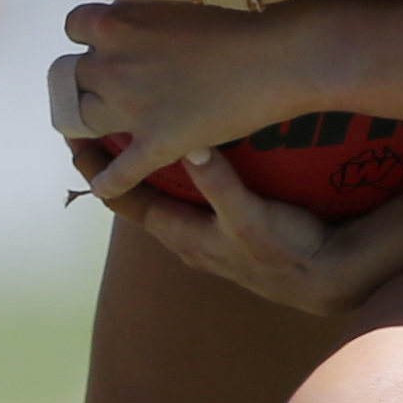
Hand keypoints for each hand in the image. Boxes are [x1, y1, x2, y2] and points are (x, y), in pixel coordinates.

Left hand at [52, 0, 317, 203]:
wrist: (275, 58)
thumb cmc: (234, 21)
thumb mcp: (174, 2)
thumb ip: (142, 14)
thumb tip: (124, 18)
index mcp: (115, 23)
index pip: (73, 27)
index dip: (90, 35)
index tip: (108, 40)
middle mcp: (111, 65)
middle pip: (75, 74)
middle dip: (92, 75)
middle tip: (120, 78)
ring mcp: (130, 109)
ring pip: (84, 118)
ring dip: (94, 117)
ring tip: (109, 118)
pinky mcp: (155, 144)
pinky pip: (117, 173)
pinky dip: (108, 181)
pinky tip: (104, 185)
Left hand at [89, 150, 377, 315]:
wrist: (330, 276)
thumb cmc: (286, 250)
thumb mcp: (249, 216)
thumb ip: (218, 184)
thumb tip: (185, 145)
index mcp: (182, 235)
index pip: (125, 200)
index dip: (97, 171)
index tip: (73, 140)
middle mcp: (188, 237)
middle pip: (138, 195)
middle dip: (115, 164)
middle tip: (95, 126)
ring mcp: (208, 233)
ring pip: (164, 195)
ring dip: (146, 167)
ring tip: (131, 130)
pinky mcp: (230, 226)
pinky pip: (192, 193)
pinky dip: (178, 171)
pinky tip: (187, 148)